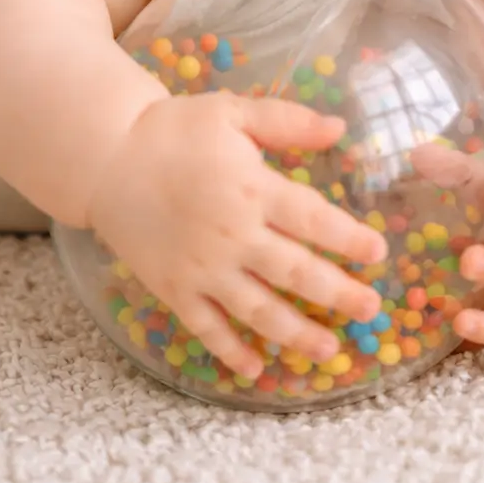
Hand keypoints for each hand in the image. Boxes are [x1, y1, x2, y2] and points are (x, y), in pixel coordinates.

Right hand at [86, 91, 387, 379]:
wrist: (106, 158)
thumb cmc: (173, 130)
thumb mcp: (232, 112)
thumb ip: (287, 121)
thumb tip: (339, 129)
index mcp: (253, 189)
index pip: (314, 220)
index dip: (350, 239)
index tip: (378, 253)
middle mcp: (234, 236)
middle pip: (296, 273)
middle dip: (338, 294)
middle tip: (371, 310)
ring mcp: (204, 269)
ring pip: (259, 310)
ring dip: (297, 334)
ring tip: (329, 351)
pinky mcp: (175, 289)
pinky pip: (207, 327)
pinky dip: (230, 352)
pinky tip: (255, 370)